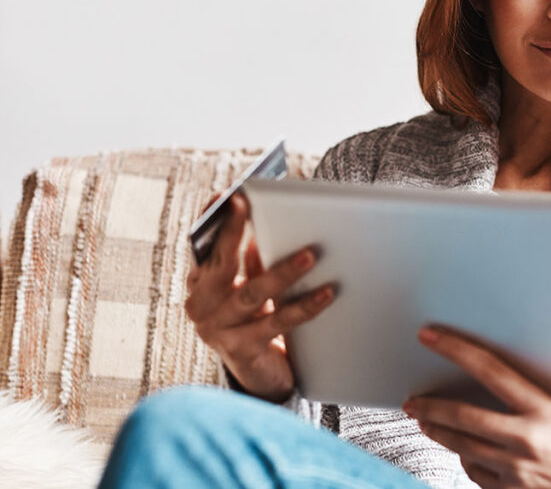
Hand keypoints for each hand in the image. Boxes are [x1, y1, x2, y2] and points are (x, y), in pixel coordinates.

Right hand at [184, 192, 335, 402]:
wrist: (260, 377)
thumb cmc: (256, 322)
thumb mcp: (250, 287)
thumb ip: (253, 261)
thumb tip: (268, 229)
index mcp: (201, 284)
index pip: (205, 246)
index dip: (216, 221)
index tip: (230, 196)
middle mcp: (201, 306)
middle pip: (221, 264)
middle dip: (235, 232)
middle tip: (252, 206)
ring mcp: (217, 330)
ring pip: (253, 293)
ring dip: (283, 271)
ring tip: (310, 254)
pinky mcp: (240, 350)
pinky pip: (277, 323)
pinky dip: (304, 306)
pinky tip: (326, 293)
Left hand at [403, 326, 550, 488]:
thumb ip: (521, 395)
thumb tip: (479, 378)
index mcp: (541, 407)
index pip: (489, 369)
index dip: (455, 349)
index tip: (429, 337)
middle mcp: (526, 438)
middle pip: (463, 416)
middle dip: (430, 407)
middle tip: (412, 401)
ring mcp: (516, 469)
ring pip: (461, 446)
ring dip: (437, 431)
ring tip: (425, 422)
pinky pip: (474, 472)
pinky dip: (465, 459)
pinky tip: (462, 452)